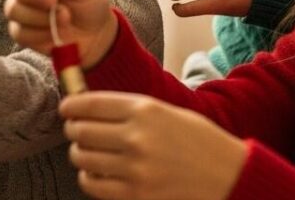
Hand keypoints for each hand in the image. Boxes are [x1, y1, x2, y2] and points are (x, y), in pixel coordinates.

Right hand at [3, 0, 116, 67]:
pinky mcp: (21, 31)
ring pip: (13, 9)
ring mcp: (21, 9)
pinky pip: (19, 33)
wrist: (94, 34)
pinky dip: (39, 35)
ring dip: (39, 16)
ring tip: (65, 19)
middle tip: (52, 1)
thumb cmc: (89, 4)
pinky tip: (55, 34)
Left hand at [60, 92, 245, 199]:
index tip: (66, 109)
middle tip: (76, 130)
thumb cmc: (198, 141)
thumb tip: (89, 107)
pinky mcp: (135, 196)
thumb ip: (129, 110)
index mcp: (145, 110)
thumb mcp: (167, 112)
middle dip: (73, 129)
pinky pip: (93, 184)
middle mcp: (136, 138)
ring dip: (79, 153)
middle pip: (81, 131)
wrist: (228, 176)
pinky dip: (89, 177)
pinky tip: (98, 172)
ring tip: (87, 151)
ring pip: (82, 157)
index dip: (70, 106)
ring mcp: (135, 169)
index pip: (89, 104)